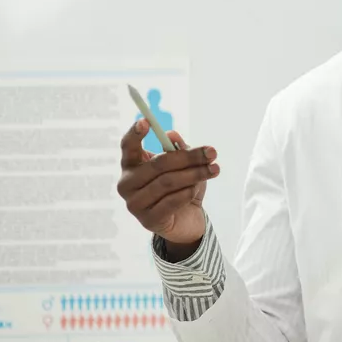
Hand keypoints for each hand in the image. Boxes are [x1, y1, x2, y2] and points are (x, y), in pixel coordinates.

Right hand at [116, 119, 218, 257]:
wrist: (186, 220)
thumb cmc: (182, 187)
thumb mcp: (184, 165)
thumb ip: (178, 149)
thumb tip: (172, 135)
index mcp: (131, 166)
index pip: (128, 147)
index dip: (135, 134)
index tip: (146, 121)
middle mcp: (127, 184)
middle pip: (159, 164)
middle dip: (189, 157)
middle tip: (212, 152)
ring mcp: (135, 204)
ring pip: (168, 182)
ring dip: (195, 174)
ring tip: (214, 169)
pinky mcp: (148, 220)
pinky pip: (172, 201)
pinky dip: (189, 192)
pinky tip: (197, 189)